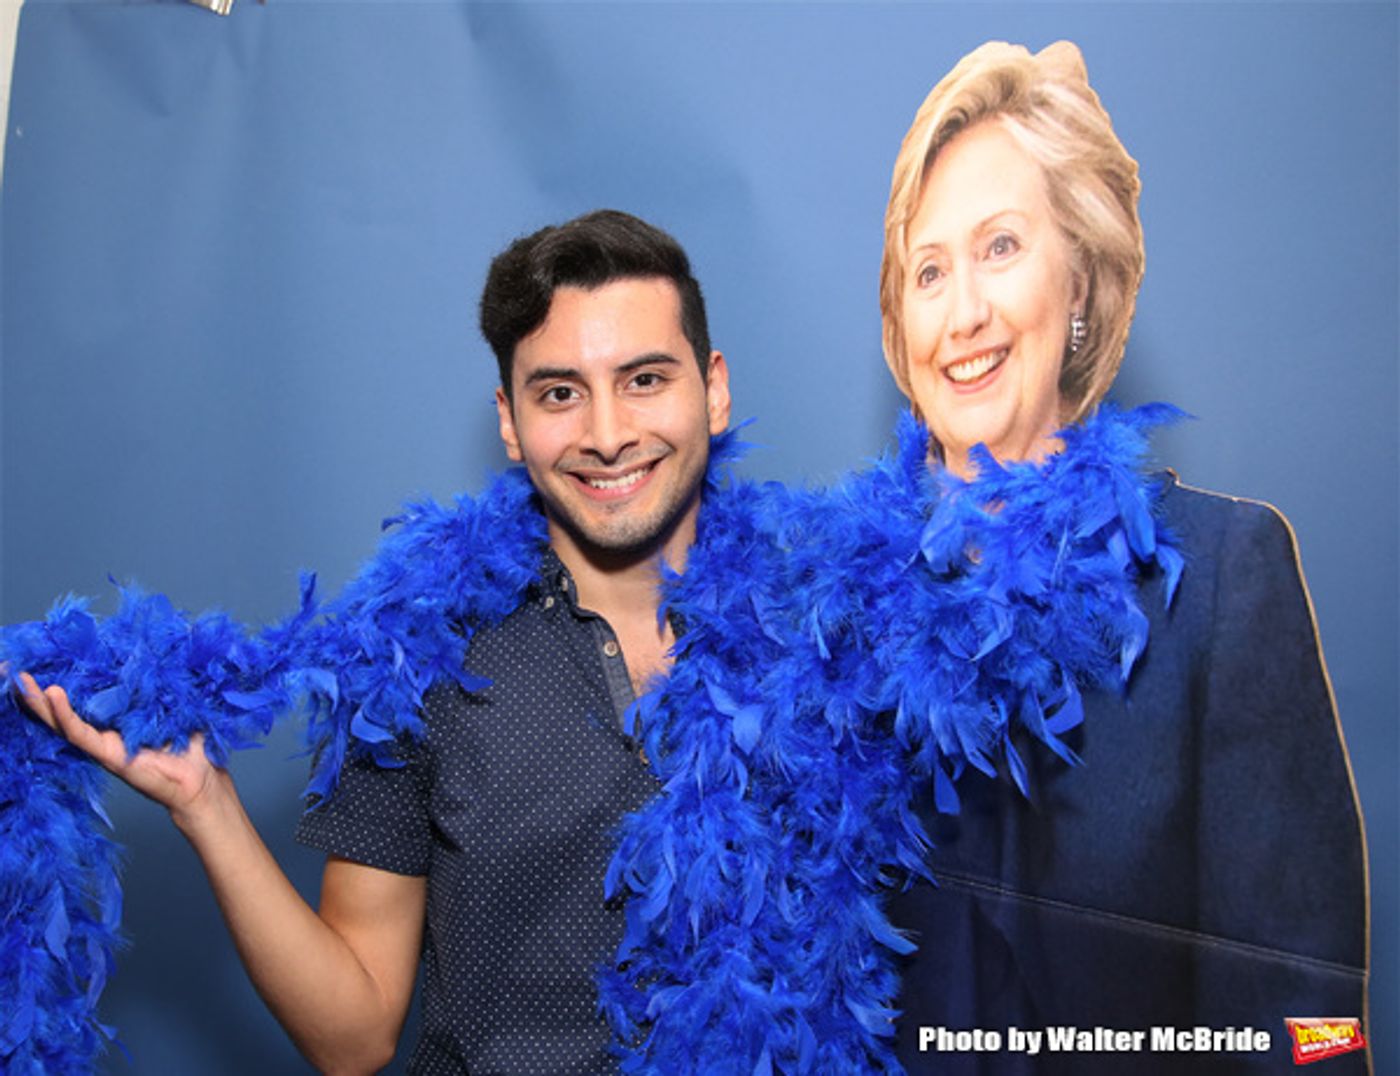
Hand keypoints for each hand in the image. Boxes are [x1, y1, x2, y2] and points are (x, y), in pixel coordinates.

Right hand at [16, 671, 225, 823]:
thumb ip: (165, 673)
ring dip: (39, 700)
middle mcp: (104, 729)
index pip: (83, 692)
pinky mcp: (107, 756)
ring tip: (22, 680)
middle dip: (36, 689)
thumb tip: (168, 635)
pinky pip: (80, 733)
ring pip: (62, 721)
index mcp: (117, 715)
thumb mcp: (177, 697)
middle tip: (14, 667)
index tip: (43, 654)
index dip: (63, 674)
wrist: (203, 775)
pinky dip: (64, 714)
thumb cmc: (192, 737)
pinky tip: (52, 694)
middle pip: (63, 707)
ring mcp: (102, 743)